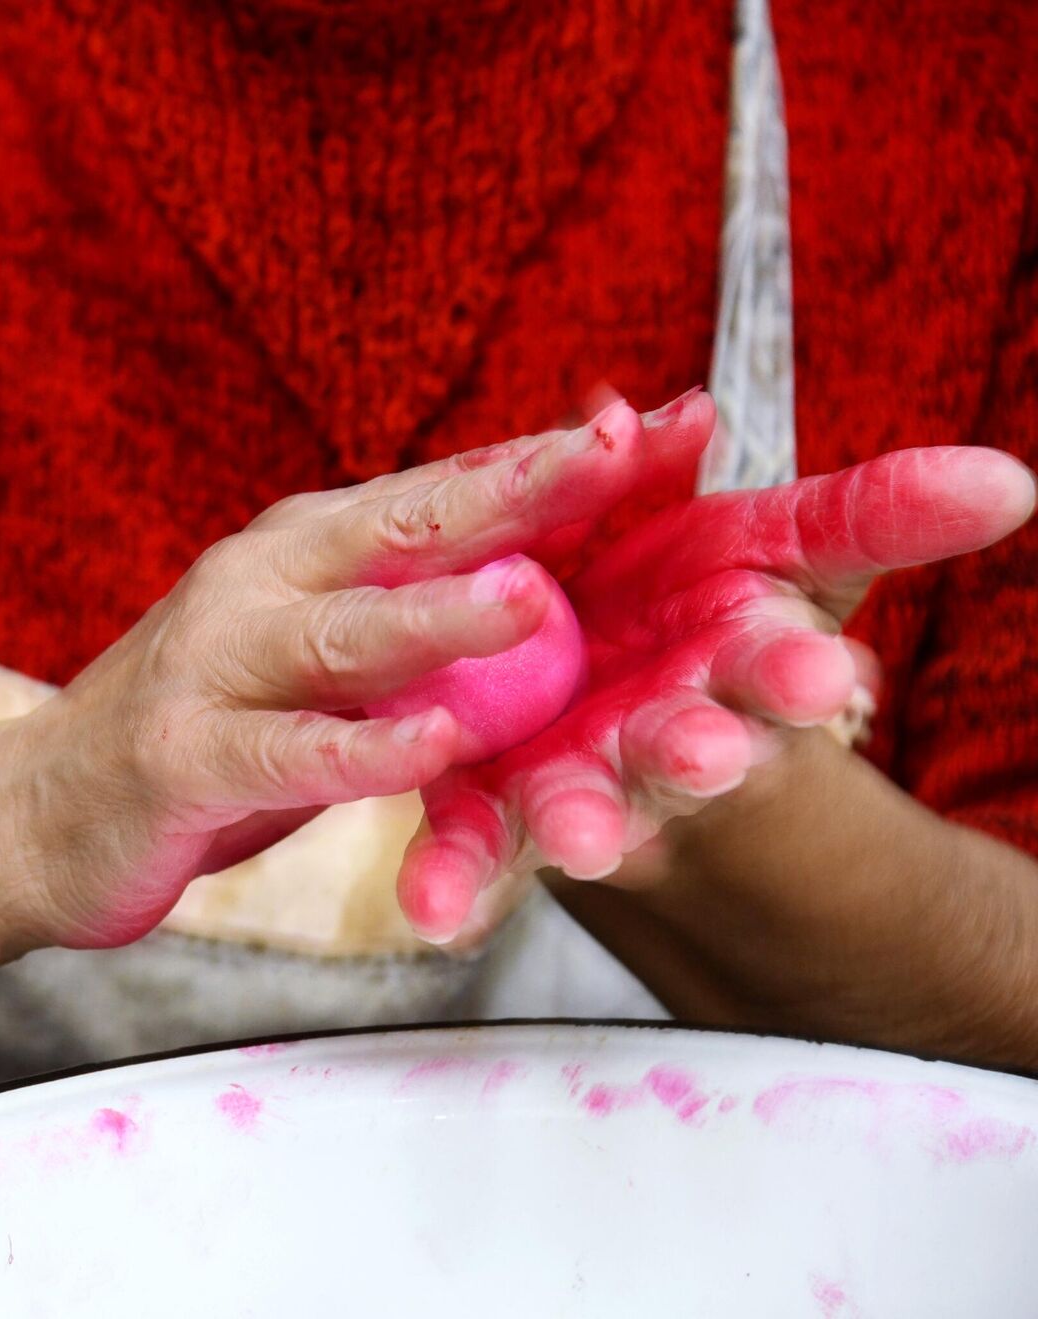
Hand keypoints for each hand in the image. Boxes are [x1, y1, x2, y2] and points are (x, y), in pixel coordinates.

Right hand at [0, 398, 712, 948]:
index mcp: (303, 548)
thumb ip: (398, 613)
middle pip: (404, 525)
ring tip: (530, 601)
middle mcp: (260, 581)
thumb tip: (531, 572)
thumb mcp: (302, 653)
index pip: (443, 489)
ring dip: (438, 616)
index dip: (552, 457)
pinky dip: (359, 750)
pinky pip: (288, 752)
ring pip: (343, 630)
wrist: (30, 807)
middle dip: (517, 489)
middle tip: (621, 453)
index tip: (670, 422)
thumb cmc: (193, 730)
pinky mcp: (184, 753)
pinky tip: (428, 749)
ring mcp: (215, 662)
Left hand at [397, 416, 1037, 942]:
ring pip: (578, 802)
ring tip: (579, 838)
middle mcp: (655, 736)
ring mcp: (570, 772)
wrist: (589, 651)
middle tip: (705, 755)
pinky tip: (431, 910)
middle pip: (680, 750)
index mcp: (734, 670)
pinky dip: (451, 879)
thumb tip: (1007, 479)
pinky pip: (466, 844)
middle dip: (693, 754)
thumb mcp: (786, 544)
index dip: (794, 674)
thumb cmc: (696, 600)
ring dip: (581, 821)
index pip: (779, 672)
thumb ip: (875, 513)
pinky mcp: (484, 797)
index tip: (814, 673)